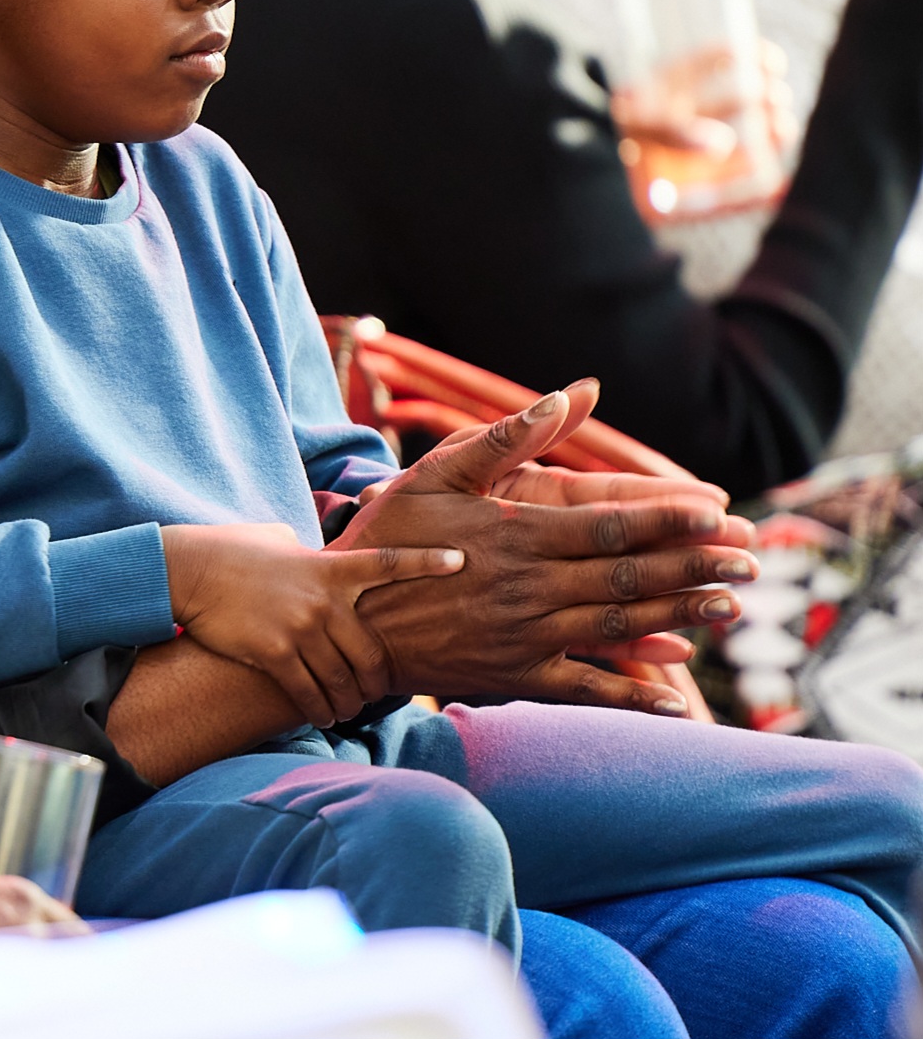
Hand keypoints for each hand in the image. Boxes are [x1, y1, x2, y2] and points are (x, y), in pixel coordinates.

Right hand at [161, 523, 462, 728]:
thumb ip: (314, 555)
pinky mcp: (275, 653)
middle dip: (377, 681)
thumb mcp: (281, 541)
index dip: (426, 562)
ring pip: (342, 681)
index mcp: (329, 567)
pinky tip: (322, 717)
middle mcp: (323, 599)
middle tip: (375, 692)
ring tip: (346, 710)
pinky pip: (309, 694)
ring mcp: (300, 627)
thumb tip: (328, 556)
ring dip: (348, 703)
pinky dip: (320, 711)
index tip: (461, 562)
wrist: (190, 571)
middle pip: (371, 653)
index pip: (387, 562)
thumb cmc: (233, 552)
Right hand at [336, 389, 753, 713]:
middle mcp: (530, 588)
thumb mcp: (434, 474)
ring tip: (730, 606)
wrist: (345, 622)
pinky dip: (632, 695)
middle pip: (629, 576)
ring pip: (619, 626)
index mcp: (517, 535)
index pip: (611, 524)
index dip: (669, 519)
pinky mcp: (516, 676)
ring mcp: (526, 637)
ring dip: (680, 617)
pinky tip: (674, 698)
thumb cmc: (387, 537)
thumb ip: (504, 438)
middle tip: (750, 559)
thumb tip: (566, 396)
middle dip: (695, 567)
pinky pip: (586, 689)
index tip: (718, 512)